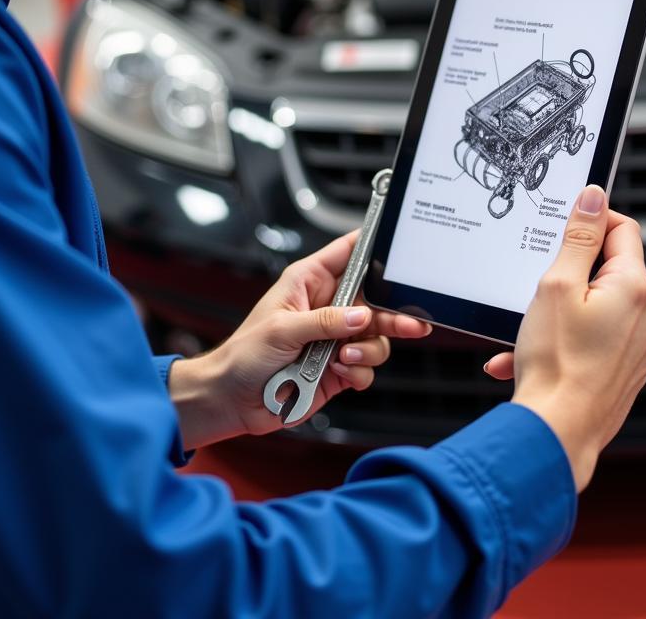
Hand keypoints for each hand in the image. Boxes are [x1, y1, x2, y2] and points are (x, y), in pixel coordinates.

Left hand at [168, 231, 431, 448]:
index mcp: (309, 282)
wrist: (232, 401)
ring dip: (370, 349)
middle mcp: (327, 307)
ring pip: (376, 336)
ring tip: (347, 357)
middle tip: (413, 323)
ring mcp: (335, 339)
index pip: (348, 252)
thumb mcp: (281, 330)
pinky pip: (367, 367)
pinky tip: (342, 372)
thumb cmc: (243, 355)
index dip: (373, 246)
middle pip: (374, 299)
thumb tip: (360, 316)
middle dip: (394, 312)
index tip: (399, 247)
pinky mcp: (339, 369)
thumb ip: (324, 321)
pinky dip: (361, 371)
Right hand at [484, 185, 645, 491]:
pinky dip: (564, 343)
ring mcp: (640, 348)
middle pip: (607, 271)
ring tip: (524, 331)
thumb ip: (578, 238)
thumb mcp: (557, 285)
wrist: (557, 433)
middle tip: (535, 285)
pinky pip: (594, 342)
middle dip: (567, 274)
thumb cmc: (556, 362)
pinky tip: (526, 357)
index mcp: (635, 288)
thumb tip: (595, 197)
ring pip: (596, 310)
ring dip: (558, 313)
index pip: (623, 229)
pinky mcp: (626, 372)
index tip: (563, 225)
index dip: (592, 220)